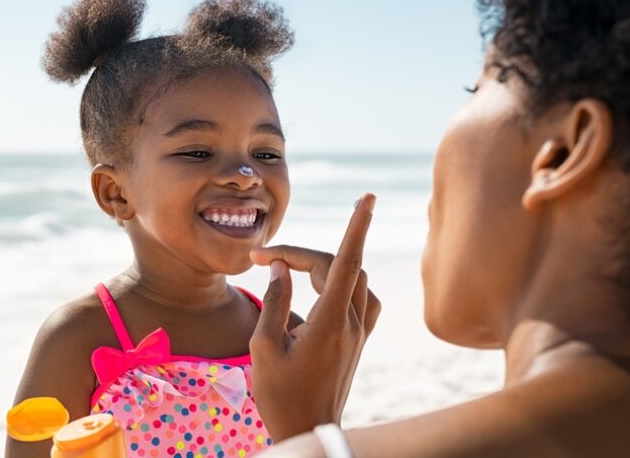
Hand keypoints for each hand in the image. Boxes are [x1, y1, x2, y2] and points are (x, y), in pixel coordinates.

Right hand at [248, 194, 380, 441]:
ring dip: (327, 265)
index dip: (357, 227)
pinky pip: (362, 299)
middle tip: (264, 260)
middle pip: (339, 267)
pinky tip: (322, 288)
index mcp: (328, 325)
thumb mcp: (263, 348)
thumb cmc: (280, 395)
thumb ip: (274, 302)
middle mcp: (351, 325)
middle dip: (303, 254)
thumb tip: (281, 268)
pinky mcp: (358, 341)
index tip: (366, 197)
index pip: (346, 263)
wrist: (308, 431)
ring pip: (355, 280)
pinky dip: (345, 283)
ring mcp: (359, 334)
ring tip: (293, 270)